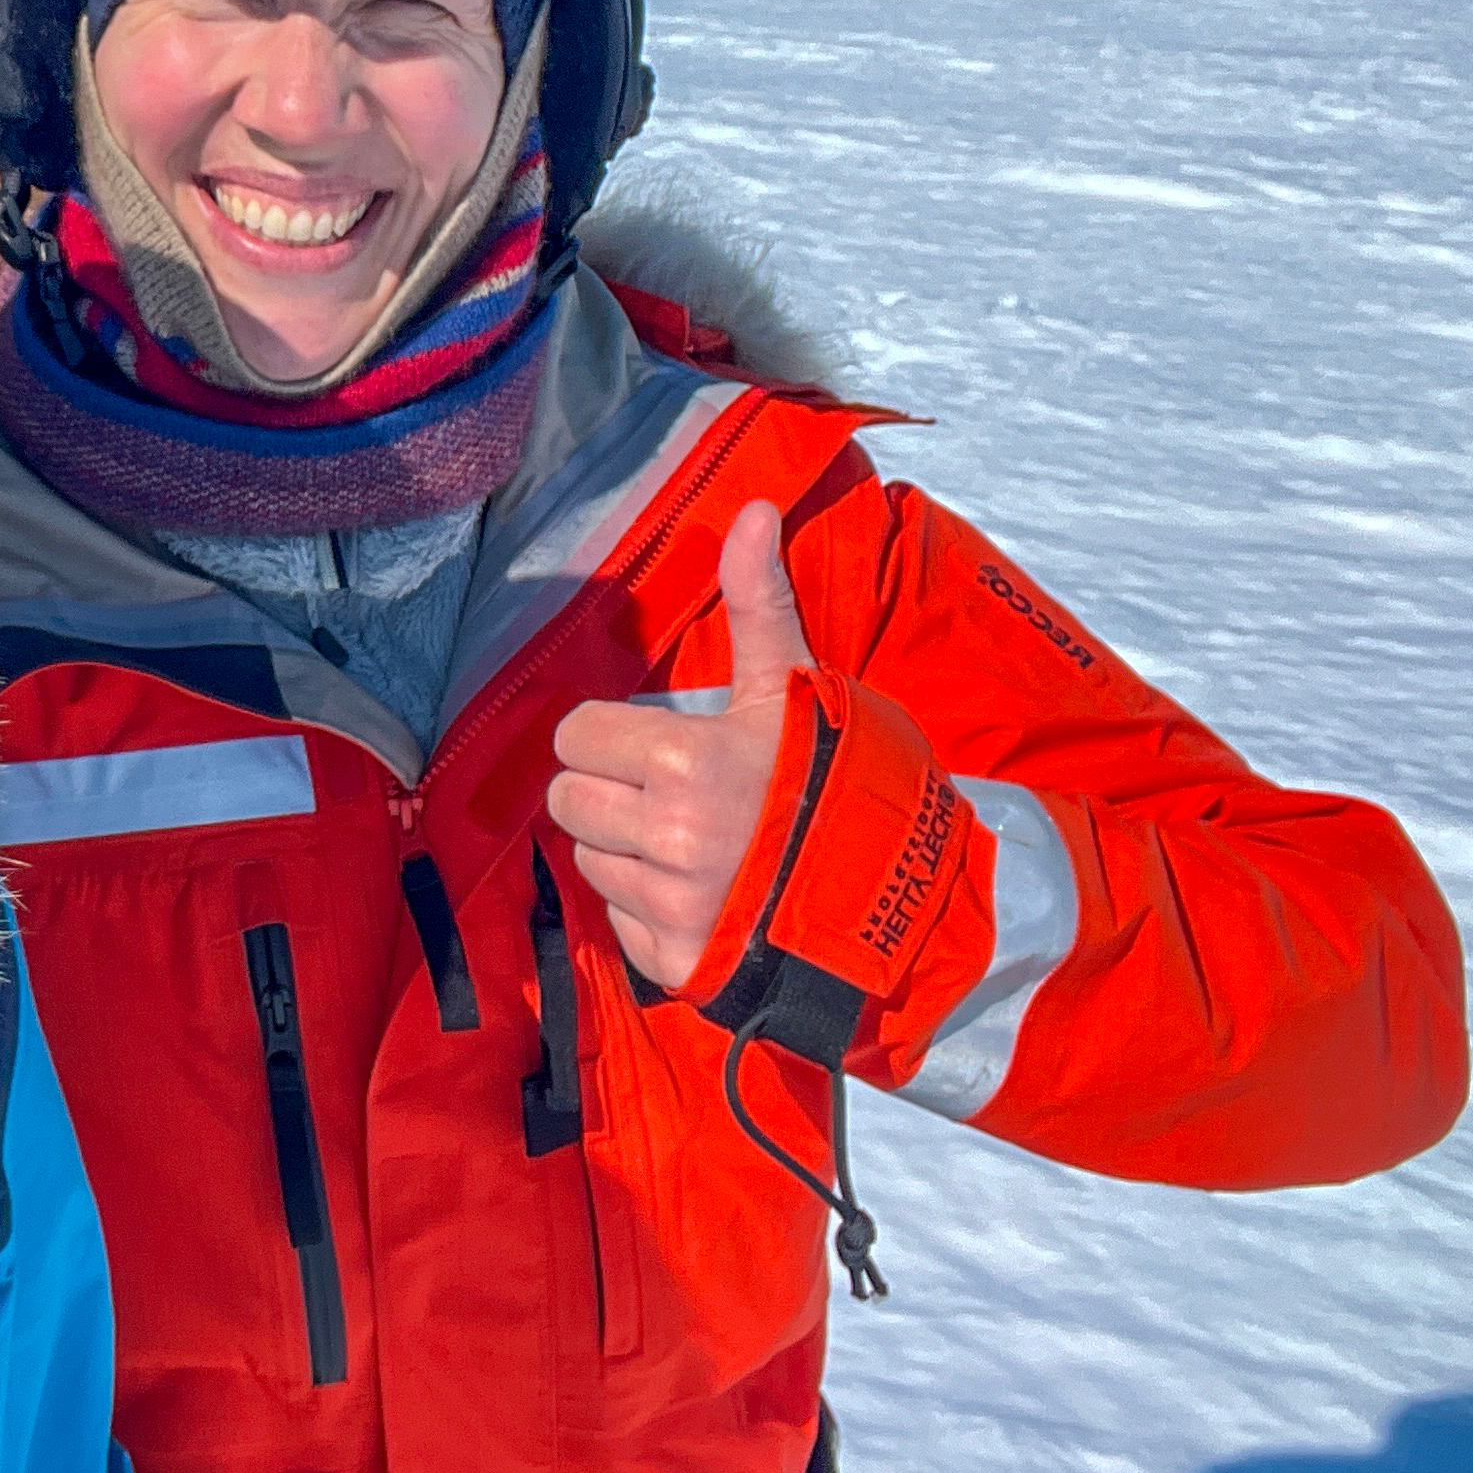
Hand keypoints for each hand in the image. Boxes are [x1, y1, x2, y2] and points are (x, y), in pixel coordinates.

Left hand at [543, 498, 812, 994]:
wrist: (906, 901)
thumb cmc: (843, 782)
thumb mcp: (798, 689)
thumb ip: (759, 603)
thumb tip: (751, 508)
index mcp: (683, 763)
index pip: (574, 737)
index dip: (610, 736)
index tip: (656, 742)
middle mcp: (666, 840)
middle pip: (566, 800)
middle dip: (606, 789)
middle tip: (668, 790)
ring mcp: (668, 908)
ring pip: (588, 859)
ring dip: (624, 847)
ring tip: (694, 841)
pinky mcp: (673, 964)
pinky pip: (618, 920)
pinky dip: (647, 908)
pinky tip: (704, 892)